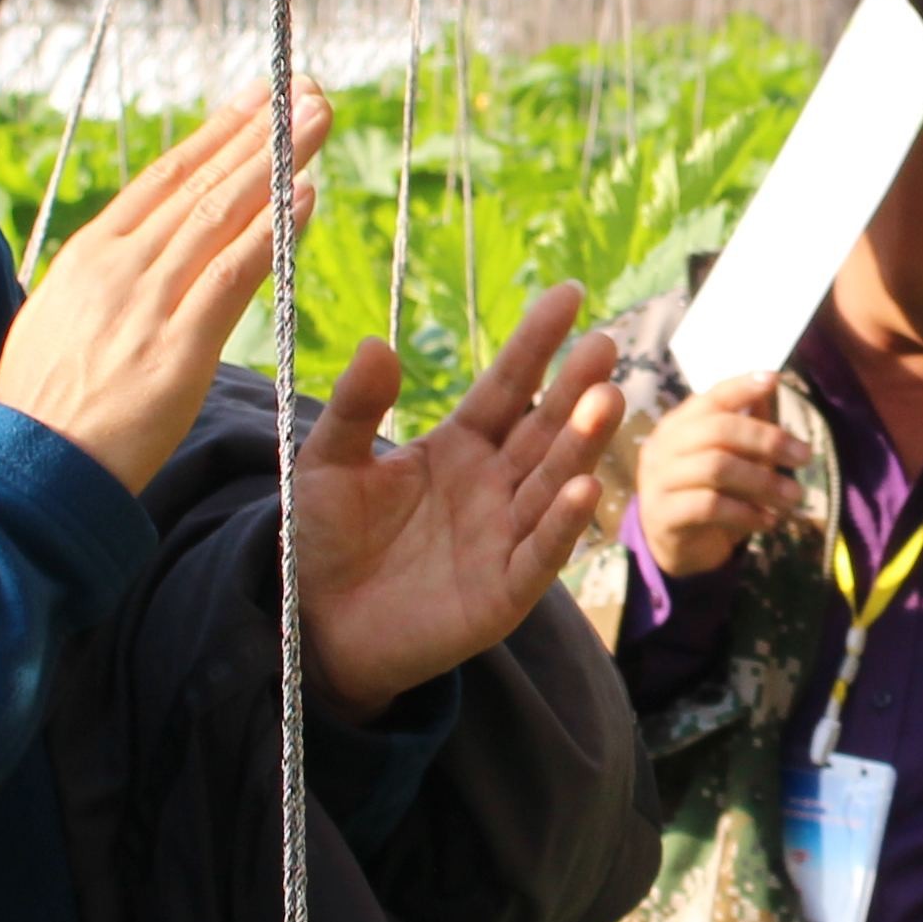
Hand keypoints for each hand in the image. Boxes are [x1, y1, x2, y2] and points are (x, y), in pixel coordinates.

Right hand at [0, 87, 322, 490]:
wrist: (25, 473)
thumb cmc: (43, 408)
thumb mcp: (60, 321)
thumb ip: (104, 282)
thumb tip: (137, 255)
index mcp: (88, 254)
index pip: (164, 177)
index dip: (217, 134)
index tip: (258, 98)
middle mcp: (117, 265)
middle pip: (200, 181)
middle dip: (259, 131)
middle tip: (308, 88)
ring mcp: (146, 303)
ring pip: (221, 213)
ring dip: (277, 161)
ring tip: (320, 117)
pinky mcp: (175, 348)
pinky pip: (232, 274)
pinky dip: (272, 231)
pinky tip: (307, 194)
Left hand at [287, 283, 628, 718]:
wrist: (316, 627)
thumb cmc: (324, 541)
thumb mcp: (326, 464)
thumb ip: (355, 409)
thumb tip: (378, 343)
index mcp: (458, 447)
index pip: (507, 386)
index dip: (537, 342)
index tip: (570, 294)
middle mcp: (494, 486)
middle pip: (542, 429)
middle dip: (574, 388)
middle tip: (604, 345)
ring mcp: (504, 538)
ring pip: (553, 483)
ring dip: (581, 445)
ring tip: (605, 399)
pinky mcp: (503, 593)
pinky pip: (540, 554)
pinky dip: (563, 524)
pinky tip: (584, 488)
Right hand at [630, 370, 810, 578]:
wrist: (679, 548)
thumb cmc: (710, 493)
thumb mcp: (731, 458)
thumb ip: (746, 425)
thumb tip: (771, 385)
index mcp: (679, 425)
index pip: (709, 398)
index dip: (741, 386)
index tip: (774, 379)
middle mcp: (664, 447)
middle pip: (717, 430)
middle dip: (767, 440)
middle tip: (804, 456)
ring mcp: (659, 481)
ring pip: (716, 468)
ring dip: (763, 481)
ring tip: (794, 496)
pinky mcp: (664, 516)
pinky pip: (710, 506)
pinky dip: (746, 513)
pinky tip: (768, 521)